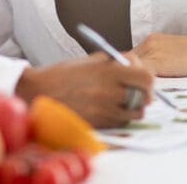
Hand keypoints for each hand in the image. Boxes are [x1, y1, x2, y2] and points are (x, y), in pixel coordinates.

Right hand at [14, 53, 154, 127]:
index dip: (147, 78)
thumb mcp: (89, 60)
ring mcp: (104, 110)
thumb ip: (114, 61)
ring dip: (134, 107)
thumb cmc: (62, 75)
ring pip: (136, 112)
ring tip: (122, 101)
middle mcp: (109, 91)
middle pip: (145, 96)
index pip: (146, 77)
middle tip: (137, 92)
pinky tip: (110, 110)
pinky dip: (121, 117)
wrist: (38, 93)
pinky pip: (122, 123)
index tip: (141, 77)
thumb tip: (136, 65)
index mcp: (108, 71)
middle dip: (145, 94)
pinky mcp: (99, 124)